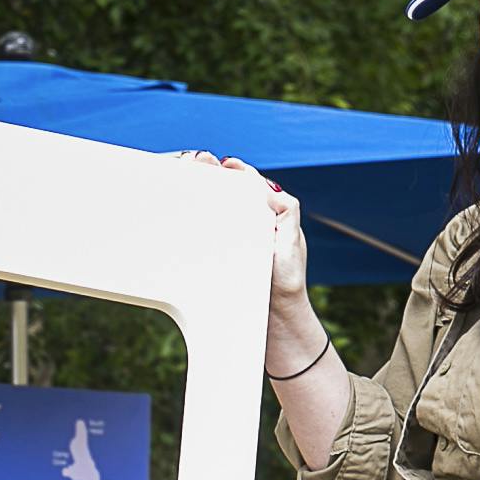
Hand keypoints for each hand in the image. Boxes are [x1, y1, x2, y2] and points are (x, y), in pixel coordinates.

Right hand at [186, 152, 311, 309]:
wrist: (274, 318)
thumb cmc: (286, 283)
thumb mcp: (293, 243)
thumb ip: (287, 213)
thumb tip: (268, 190)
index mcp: (270, 217)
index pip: (252, 185)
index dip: (237, 171)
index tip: (223, 163)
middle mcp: (252, 225)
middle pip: (231, 193)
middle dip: (213, 175)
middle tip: (196, 161)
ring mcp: (237, 241)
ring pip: (218, 211)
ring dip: (203, 193)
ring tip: (187, 176)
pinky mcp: (224, 256)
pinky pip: (209, 233)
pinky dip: (197, 220)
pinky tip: (185, 213)